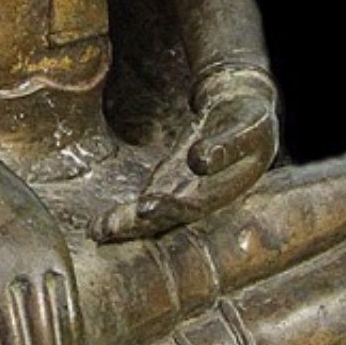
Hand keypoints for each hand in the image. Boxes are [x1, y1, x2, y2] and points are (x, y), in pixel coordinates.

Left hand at [92, 73, 278, 242]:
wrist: (244, 113)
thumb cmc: (247, 120)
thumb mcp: (246, 127)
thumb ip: (226, 145)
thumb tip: (200, 161)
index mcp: (230, 188)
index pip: (197, 204)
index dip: (171, 208)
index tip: (144, 208)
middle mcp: (207, 199)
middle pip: (169, 216)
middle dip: (139, 223)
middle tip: (107, 229)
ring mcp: (188, 195)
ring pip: (156, 215)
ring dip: (127, 225)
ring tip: (98, 231)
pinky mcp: (173, 186)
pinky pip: (148, 204)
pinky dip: (126, 217)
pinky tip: (101, 227)